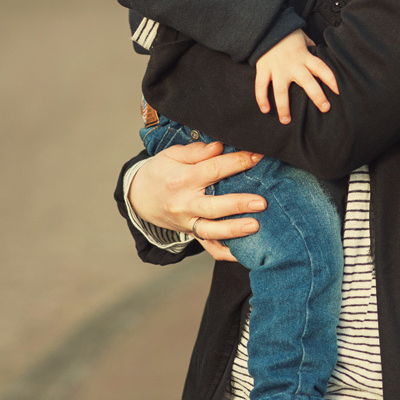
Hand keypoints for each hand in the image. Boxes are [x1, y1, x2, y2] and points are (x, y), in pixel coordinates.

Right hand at [128, 139, 264, 262]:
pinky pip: (208, 248)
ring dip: (234, 230)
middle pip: (213, 206)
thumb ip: (196, 151)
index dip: (237, 162)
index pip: (213, 170)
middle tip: (261, 202)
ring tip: (255, 226)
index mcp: (182, 179)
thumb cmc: (160, 172)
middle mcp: (185, 203)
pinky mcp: (191, 233)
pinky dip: (225, 253)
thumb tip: (219, 146)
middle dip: (238, 204)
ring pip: (211, 230)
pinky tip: (243, 253)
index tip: (257, 157)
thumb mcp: (172, 155)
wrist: (139, 198)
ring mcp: (187, 222)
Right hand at [254, 29, 338, 123]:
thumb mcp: (303, 37)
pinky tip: (265, 110)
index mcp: (305, 57)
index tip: (339, 92)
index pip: (322, 68)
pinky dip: (261, 98)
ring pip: (281, 90)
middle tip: (325, 108)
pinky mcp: (263, 69)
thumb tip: (319, 52)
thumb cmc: (286, 34)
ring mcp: (277, 68)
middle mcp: (293, 64)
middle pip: (307, 82)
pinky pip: (261, 85)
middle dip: (317, 96)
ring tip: (286, 120)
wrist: (266, 26)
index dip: (332, 79)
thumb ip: (311, 47)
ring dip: (284, 107)